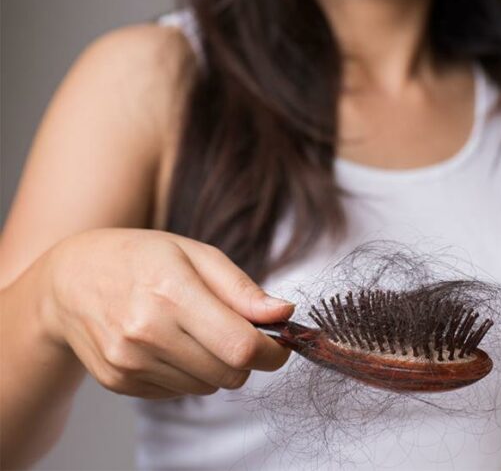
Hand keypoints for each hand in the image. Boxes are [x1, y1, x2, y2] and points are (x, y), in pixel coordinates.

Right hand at [40, 229, 293, 398]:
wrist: (69, 280)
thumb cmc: (141, 259)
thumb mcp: (196, 254)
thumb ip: (242, 289)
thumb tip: (284, 314)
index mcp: (172, 292)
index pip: (241, 346)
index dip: (273, 353)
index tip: (281, 344)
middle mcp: (147, 332)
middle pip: (230, 374)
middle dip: (247, 358)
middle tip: (235, 331)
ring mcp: (130, 362)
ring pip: (208, 387)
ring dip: (215, 366)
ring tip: (194, 331)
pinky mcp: (120, 382)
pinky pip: (179, 393)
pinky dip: (187, 374)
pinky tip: (169, 343)